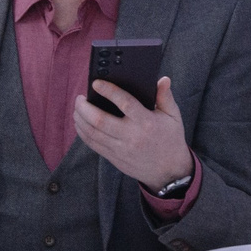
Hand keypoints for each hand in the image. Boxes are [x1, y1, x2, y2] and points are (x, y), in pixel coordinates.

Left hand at [71, 76, 195, 190]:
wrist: (169, 171)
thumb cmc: (171, 139)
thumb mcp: (173, 116)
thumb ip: (166, 97)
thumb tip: (163, 79)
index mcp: (146, 122)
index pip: (125, 103)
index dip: (109, 91)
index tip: (96, 83)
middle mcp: (131, 136)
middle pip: (100, 120)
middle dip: (85, 107)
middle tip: (79, 98)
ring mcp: (121, 149)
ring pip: (93, 133)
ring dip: (80, 119)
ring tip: (77, 108)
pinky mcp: (114, 158)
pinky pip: (93, 144)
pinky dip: (83, 133)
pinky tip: (80, 123)